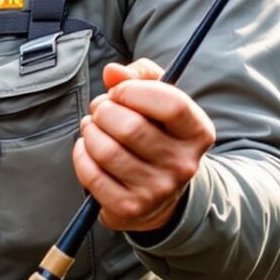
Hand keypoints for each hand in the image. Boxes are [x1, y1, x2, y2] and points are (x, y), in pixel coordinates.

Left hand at [73, 57, 214, 234]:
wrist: (161, 195)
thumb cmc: (156, 135)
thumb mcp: (158, 100)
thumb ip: (140, 76)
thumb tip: (113, 72)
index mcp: (198, 133)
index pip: (172, 104)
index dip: (135, 91)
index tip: (118, 91)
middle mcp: (183, 164)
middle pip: (130, 127)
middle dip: (104, 111)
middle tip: (100, 110)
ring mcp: (157, 190)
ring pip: (107, 151)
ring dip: (90, 132)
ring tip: (92, 128)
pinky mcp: (130, 208)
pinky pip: (92, 175)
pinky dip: (82, 156)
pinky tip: (88, 150)